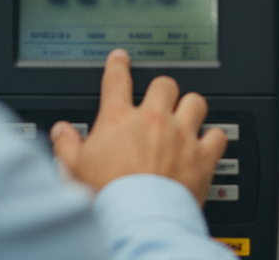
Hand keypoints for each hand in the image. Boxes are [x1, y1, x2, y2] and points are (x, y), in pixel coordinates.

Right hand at [50, 49, 227, 205]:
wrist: (137, 219)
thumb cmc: (107, 195)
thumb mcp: (74, 169)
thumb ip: (66, 145)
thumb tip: (60, 132)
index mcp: (118, 119)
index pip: (117, 79)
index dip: (118, 65)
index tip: (121, 59)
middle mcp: (153, 121)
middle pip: (165, 84)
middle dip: (162, 89)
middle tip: (159, 99)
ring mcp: (180, 136)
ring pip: (195, 102)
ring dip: (190, 107)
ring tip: (186, 115)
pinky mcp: (202, 157)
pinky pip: (218, 135)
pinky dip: (214, 137)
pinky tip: (208, 142)